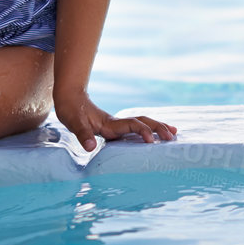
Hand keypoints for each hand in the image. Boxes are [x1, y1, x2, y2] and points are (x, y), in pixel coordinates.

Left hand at [54, 92, 176, 151]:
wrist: (70, 98)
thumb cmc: (70, 110)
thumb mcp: (73, 122)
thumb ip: (82, 134)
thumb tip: (90, 147)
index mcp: (110, 123)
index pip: (132, 125)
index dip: (142, 132)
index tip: (151, 142)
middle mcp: (117, 123)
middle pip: (143, 122)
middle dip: (158, 128)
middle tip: (173, 136)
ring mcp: (117, 124)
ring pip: (142, 123)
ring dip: (157, 127)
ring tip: (173, 132)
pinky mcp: (114, 127)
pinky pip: (136, 128)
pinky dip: (148, 130)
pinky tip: (154, 135)